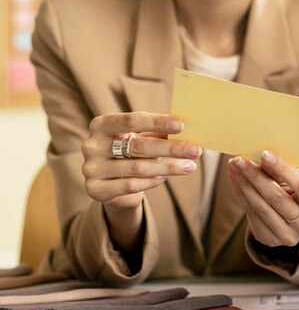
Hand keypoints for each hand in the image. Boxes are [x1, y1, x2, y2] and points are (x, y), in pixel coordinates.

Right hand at [82, 111, 201, 253]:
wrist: (111, 185)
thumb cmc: (129, 154)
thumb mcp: (139, 140)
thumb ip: (156, 134)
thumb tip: (184, 130)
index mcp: (101, 125)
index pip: (131, 120)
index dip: (157, 122)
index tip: (181, 125)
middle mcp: (91, 145)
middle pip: (137, 146)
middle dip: (170, 148)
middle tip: (195, 151)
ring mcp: (91, 168)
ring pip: (137, 168)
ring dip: (167, 167)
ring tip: (189, 166)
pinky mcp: (95, 189)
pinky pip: (130, 185)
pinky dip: (151, 181)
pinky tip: (166, 178)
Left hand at [228, 150, 298, 246]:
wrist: (289, 218)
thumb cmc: (293, 190)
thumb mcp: (293, 179)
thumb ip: (280, 169)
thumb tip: (259, 155)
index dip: (282, 169)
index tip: (265, 153)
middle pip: (276, 198)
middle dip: (255, 176)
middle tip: (240, 159)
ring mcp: (288, 236)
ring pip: (261, 208)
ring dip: (244, 185)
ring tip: (234, 167)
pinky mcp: (270, 240)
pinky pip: (252, 215)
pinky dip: (241, 195)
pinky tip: (235, 180)